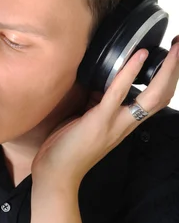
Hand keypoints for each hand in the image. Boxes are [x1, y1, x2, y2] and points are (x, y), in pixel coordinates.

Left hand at [31, 37, 178, 189]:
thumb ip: (98, 105)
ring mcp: (115, 123)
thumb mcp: (87, 122)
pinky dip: (130, 72)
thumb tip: (99, 85)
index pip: (156, 100)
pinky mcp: (99, 120)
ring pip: (153, 96)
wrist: (56, 176)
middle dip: (176, 70)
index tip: (174, 56)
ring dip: (168, 69)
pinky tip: (139, 55)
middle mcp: (126, 124)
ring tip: (177, 47)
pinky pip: (118, 92)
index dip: (168, 78)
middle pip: (163, 96)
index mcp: (125, 124)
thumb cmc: (66, 150)